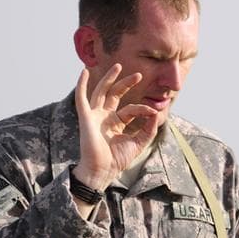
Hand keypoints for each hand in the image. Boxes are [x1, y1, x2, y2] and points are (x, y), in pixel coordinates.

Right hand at [74, 63, 158, 190]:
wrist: (103, 170)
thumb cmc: (117, 159)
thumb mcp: (138, 142)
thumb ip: (149, 129)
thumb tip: (157, 114)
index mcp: (115, 123)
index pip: (130, 109)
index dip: (143, 108)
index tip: (154, 111)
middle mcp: (104, 117)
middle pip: (115, 95)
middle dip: (126, 84)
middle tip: (139, 75)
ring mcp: (94, 116)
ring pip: (101, 92)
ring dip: (108, 79)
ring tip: (118, 66)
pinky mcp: (85, 117)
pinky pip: (81, 98)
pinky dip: (81, 85)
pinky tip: (83, 72)